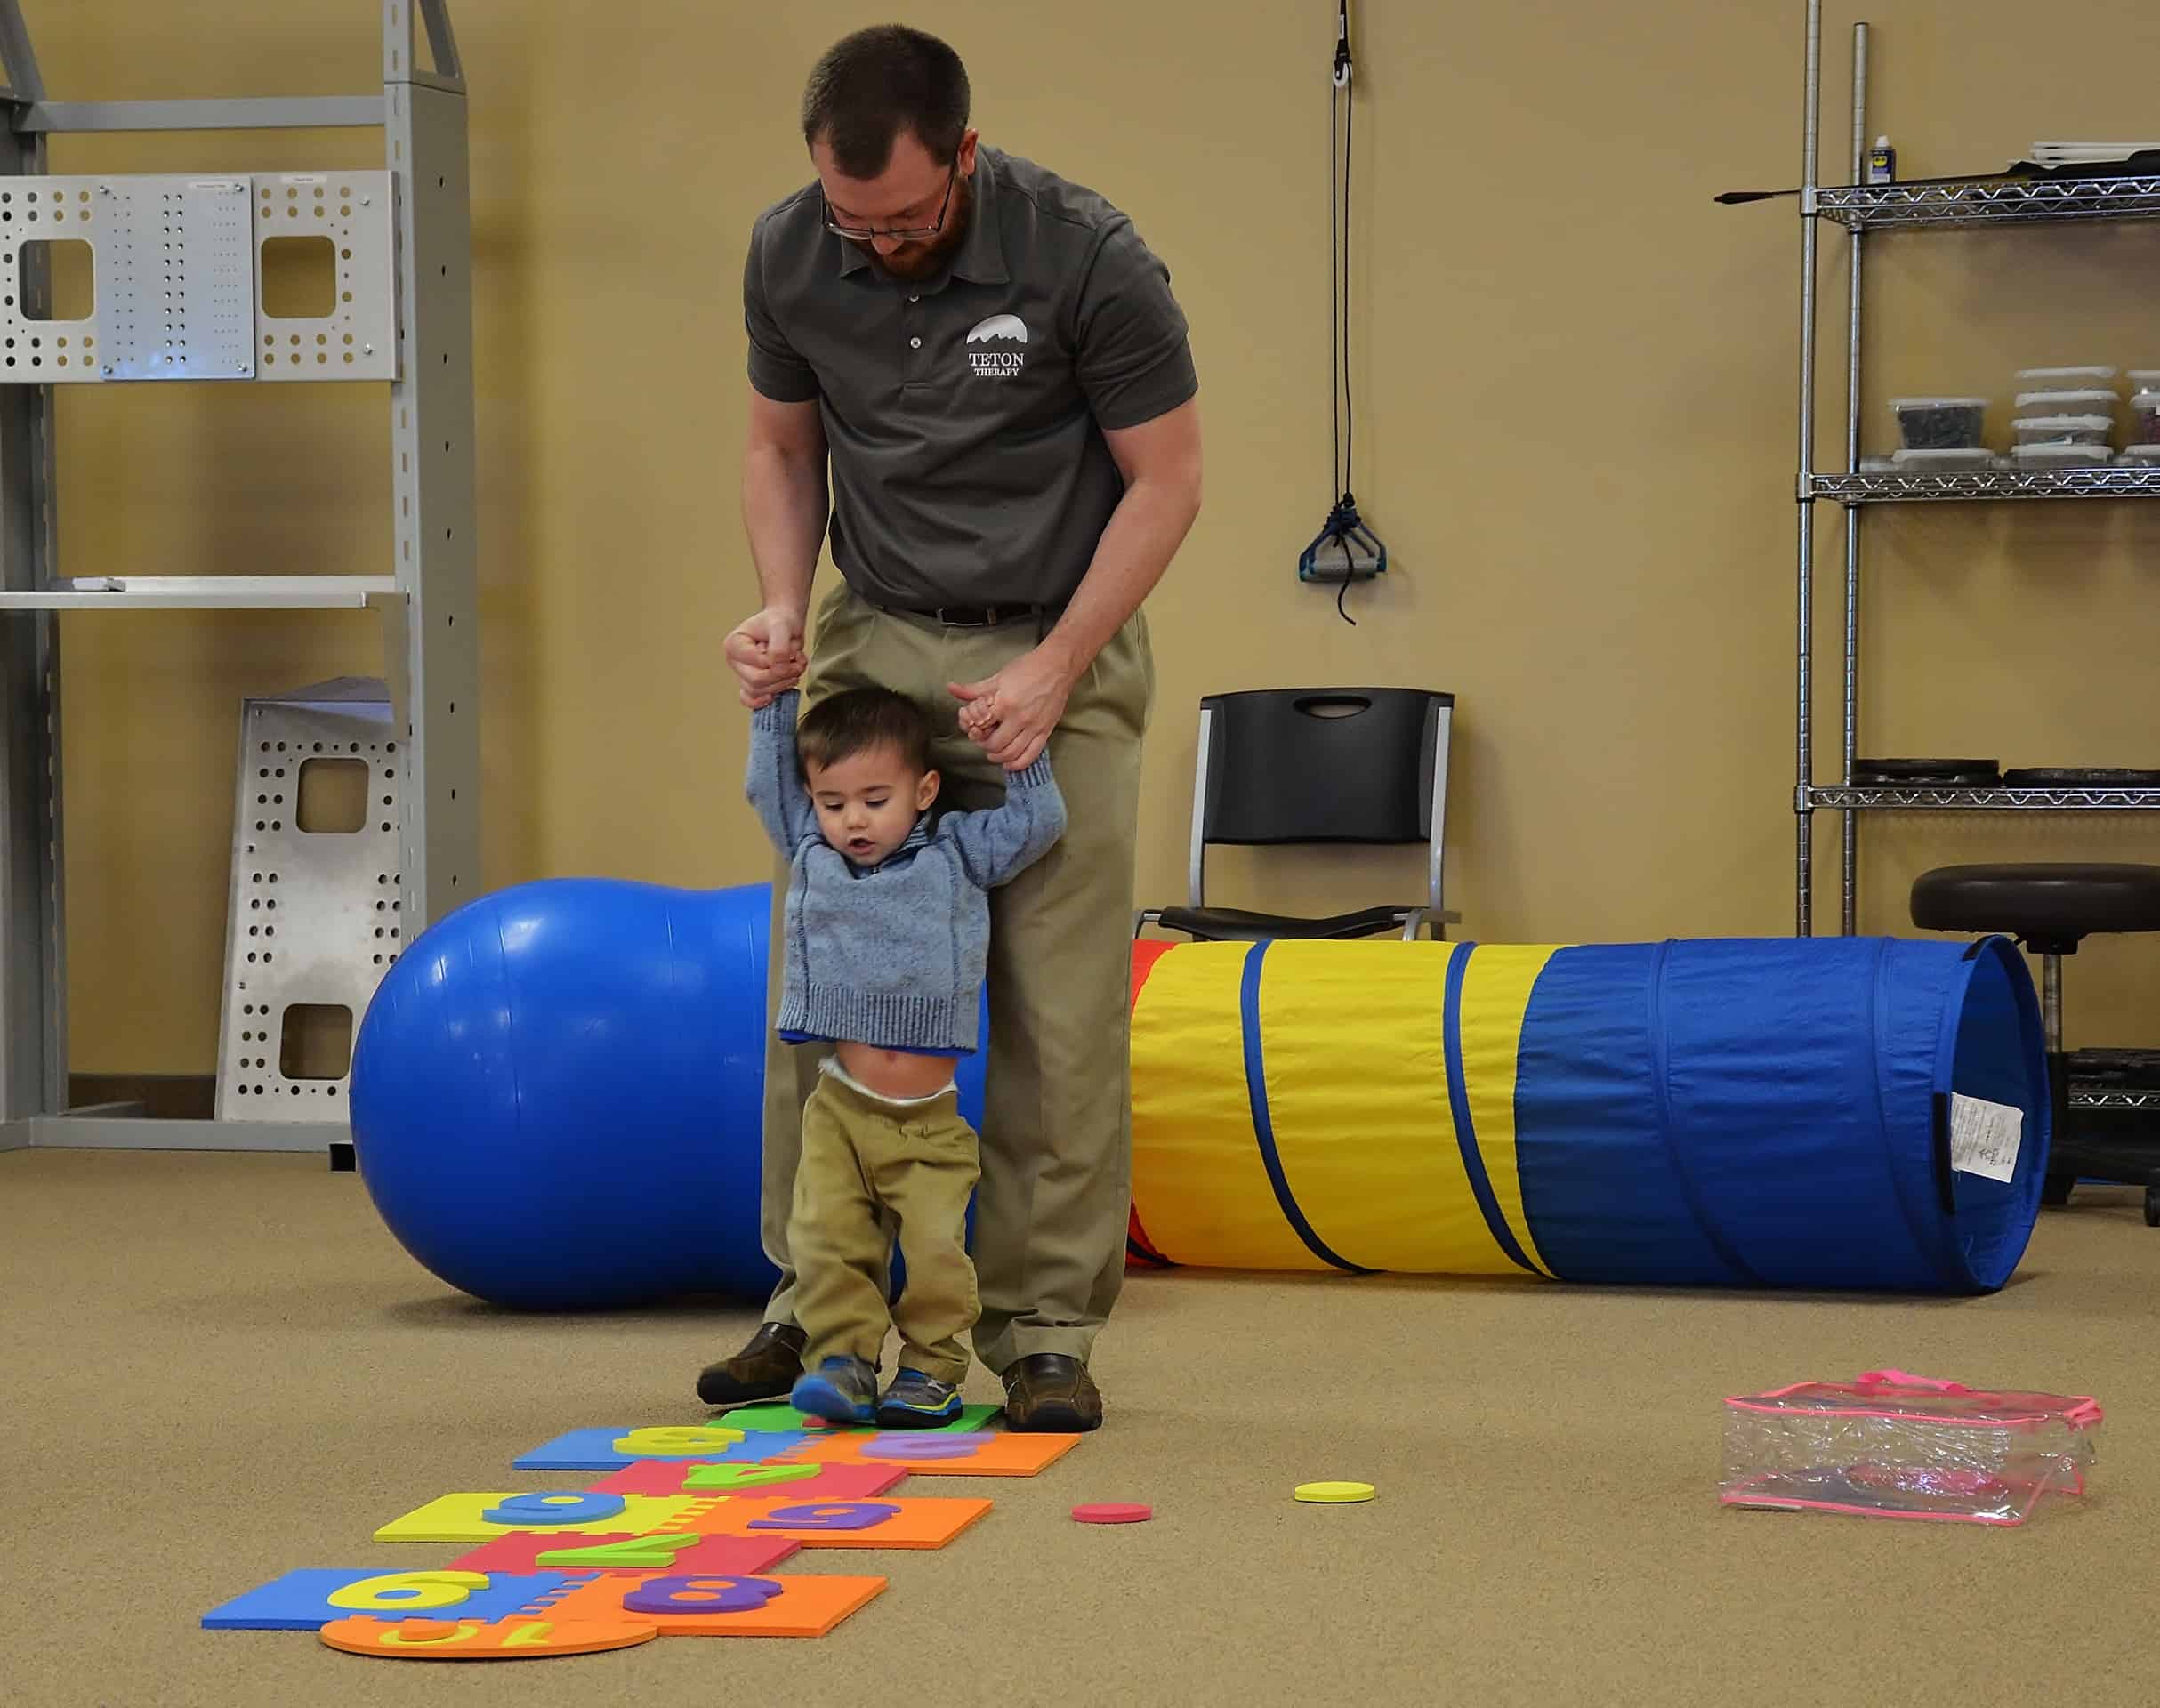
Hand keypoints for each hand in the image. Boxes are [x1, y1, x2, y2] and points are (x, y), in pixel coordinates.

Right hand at [724, 605, 807, 708]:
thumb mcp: (781, 627)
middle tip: (797, 663)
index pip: (758, 665)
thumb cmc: (780, 622)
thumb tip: (778, 668)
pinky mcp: (750, 684)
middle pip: (756, 682)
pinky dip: (766, 700)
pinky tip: (776, 694)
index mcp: (734, 645)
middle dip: (782, 675)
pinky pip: (751, 701)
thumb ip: (779, 647)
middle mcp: (735, 661)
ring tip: (794, 668)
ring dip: (782, 684)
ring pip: (759, 692)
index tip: (791, 651)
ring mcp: (741, 674)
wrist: (785, 624)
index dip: (779, 663)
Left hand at [948, 645, 1075, 771]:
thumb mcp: (998, 677)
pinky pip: (1030, 756)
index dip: (974, 731)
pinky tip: (1010, 762)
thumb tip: (951, 689)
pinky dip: (1017, 764)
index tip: (974, 729)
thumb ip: (974, 690)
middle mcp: (1020, 718)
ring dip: (998, 757)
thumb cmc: (1028, 668)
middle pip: (995, 745)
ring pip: (1011, 754)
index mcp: (1005, 703)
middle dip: (985, 746)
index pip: (982, 727)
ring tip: (993, 753)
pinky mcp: (1045, 732)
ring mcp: (1034, 727)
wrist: (1057, 666)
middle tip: (983, 741)